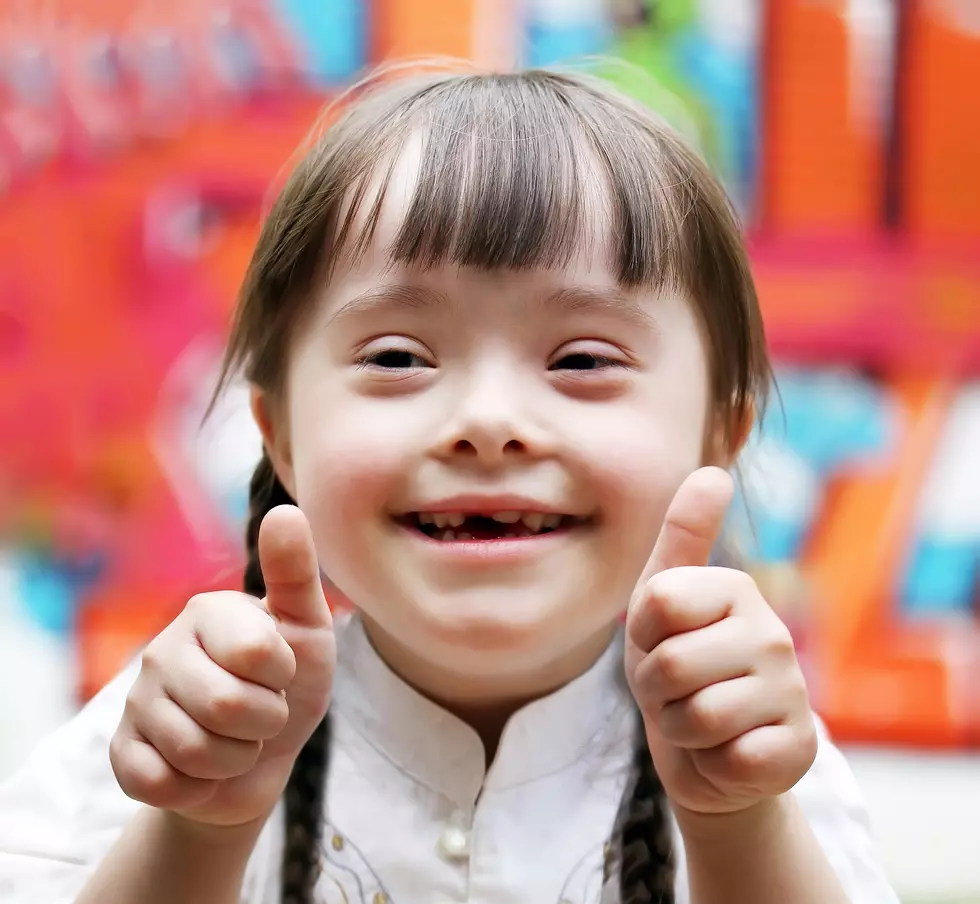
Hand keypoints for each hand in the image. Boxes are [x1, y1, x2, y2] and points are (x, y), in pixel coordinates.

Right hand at [110, 505, 334, 828]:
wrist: (264, 756)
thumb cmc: (289, 682)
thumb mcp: (307, 626)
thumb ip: (296, 571)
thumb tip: (284, 509)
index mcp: (207, 612)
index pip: (257, 655)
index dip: (281, 677)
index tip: (280, 671)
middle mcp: (163, 650)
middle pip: (227, 708)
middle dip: (265, 723)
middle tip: (262, 713)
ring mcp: (137, 702)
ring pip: (197, 753)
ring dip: (236, 758)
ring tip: (237, 739)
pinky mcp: (123, 754)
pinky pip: (161, 784)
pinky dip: (198, 788)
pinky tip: (202, 769)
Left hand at [625, 468, 816, 816]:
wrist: (705, 749)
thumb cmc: (677, 667)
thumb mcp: (660, 602)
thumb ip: (682, 537)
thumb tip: (712, 471)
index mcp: (734, 588)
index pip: (658, 602)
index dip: (642, 633)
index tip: (658, 640)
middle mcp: (772, 632)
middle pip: (671, 664)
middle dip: (655, 691)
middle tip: (676, 691)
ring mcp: (793, 691)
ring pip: (697, 716)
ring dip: (680, 729)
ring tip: (698, 720)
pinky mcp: (799, 747)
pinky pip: (730, 758)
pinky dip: (712, 763)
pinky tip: (728, 750)